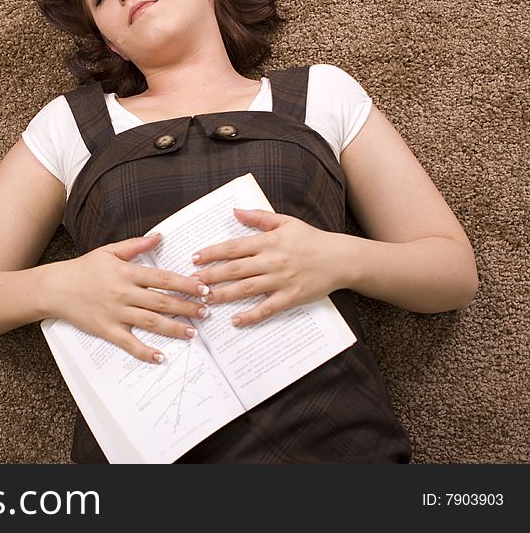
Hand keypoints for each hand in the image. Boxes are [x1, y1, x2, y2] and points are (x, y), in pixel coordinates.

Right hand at [46, 234, 209, 363]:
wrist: (55, 287)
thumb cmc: (82, 269)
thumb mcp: (109, 251)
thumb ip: (135, 245)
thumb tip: (159, 237)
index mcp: (126, 273)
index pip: (162, 278)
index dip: (185, 284)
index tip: (203, 289)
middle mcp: (123, 293)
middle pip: (161, 301)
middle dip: (186, 307)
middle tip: (206, 312)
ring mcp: (115, 313)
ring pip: (150, 322)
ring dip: (174, 328)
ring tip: (193, 332)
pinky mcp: (106, 329)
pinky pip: (128, 343)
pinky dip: (145, 351)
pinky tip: (160, 357)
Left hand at [191, 209, 348, 326]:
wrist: (341, 259)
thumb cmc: (311, 240)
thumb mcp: (286, 222)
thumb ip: (258, 217)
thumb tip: (234, 212)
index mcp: (269, 242)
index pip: (234, 247)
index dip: (212, 253)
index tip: (195, 258)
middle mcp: (272, 261)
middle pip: (234, 269)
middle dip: (210, 276)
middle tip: (191, 282)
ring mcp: (281, 280)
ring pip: (246, 289)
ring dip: (223, 295)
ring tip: (205, 299)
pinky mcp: (290, 297)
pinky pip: (267, 308)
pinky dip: (251, 316)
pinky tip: (236, 321)